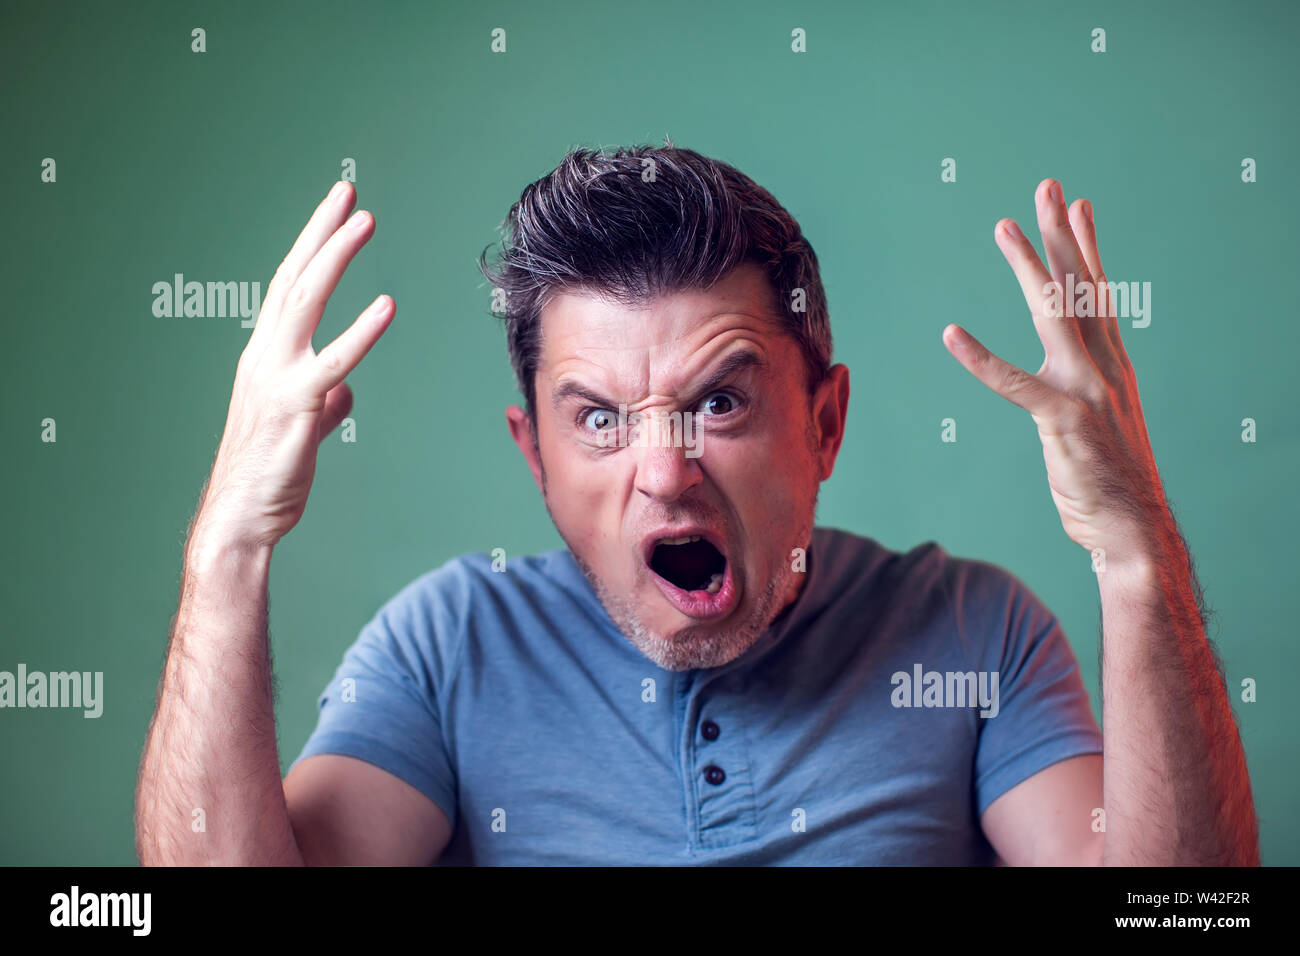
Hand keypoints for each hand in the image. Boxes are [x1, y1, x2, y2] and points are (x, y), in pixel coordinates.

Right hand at [191, 181, 393, 553]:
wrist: (240, 517)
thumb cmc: (269, 474)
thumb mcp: (303, 427)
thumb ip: (326, 403)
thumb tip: (346, 392)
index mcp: (265, 357)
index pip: (288, 287)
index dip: (312, 245)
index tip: (335, 209)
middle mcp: (264, 356)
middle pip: (293, 279)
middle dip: (321, 232)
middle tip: (348, 192)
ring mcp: (276, 378)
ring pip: (305, 303)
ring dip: (334, 257)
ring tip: (364, 222)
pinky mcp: (295, 407)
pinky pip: (333, 362)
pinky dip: (361, 332)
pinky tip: (387, 305)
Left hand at [942, 178, 1169, 564]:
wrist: (1134, 530)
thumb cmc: (1111, 484)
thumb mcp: (1100, 427)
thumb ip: (1083, 396)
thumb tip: (1067, 388)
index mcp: (1112, 367)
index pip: (1098, 295)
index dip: (1086, 249)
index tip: (1079, 207)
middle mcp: (1104, 367)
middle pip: (1080, 286)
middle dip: (1062, 234)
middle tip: (1048, 187)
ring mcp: (1086, 389)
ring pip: (1054, 313)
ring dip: (1029, 266)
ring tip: (1005, 226)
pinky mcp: (1062, 419)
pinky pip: (1013, 382)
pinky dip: (979, 358)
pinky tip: (951, 334)